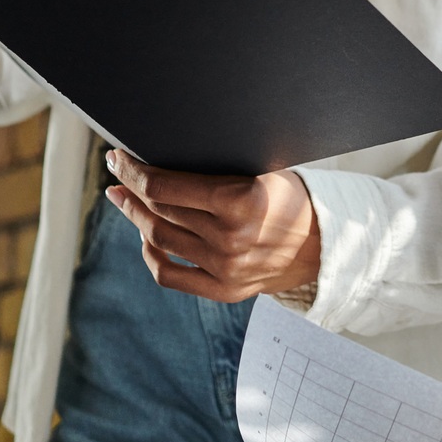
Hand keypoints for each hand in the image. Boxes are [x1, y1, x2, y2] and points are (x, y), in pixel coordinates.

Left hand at [104, 150, 321, 302]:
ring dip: (135, 217)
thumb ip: (218, 165)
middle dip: (130, 188)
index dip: (133, 171)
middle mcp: (230, 238)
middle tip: (117, 173)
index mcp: (240, 201)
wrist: (324, 243)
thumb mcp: (262, 168)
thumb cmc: (290, 196)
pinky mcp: (224, 290)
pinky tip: (145, 237)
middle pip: (157, 211)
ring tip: (125, 200)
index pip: (163, 187)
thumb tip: (164, 152)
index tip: (118, 158)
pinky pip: (169, 274)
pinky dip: (151, 254)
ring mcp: (225, 269)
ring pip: (158, 239)